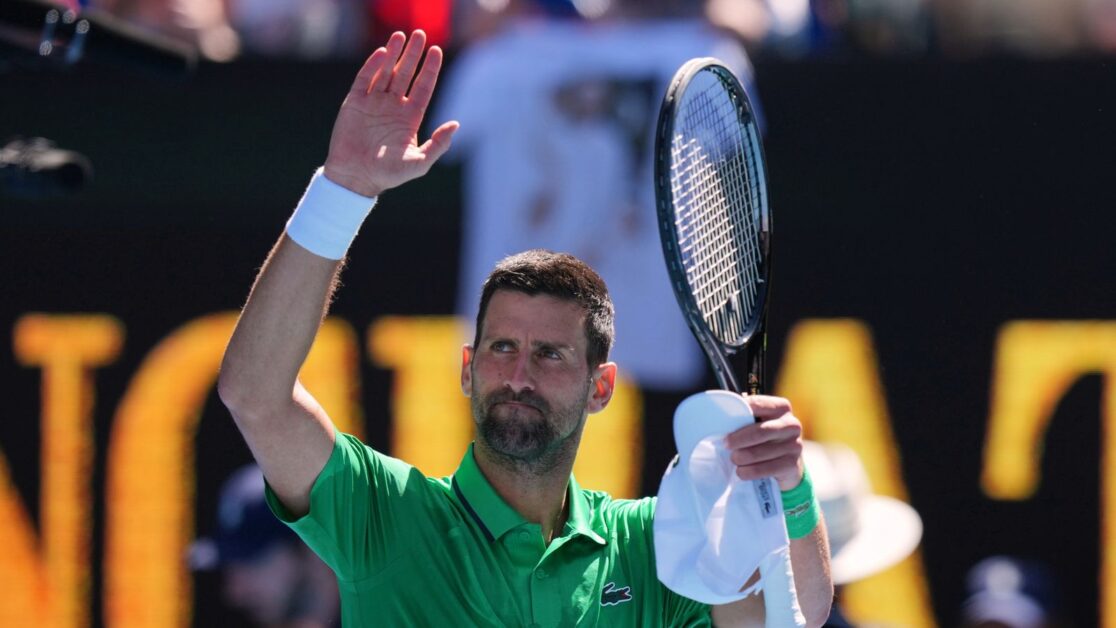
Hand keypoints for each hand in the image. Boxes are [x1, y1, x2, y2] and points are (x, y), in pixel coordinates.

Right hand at [323, 30, 459, 196]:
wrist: (355, 177)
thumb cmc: (388, 174)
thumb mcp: (419, 163)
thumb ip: (438, 144)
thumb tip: (456, 124)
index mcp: (410, 117)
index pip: (423, 87)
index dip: (430, 69)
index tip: (436, 50)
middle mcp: (393, 106)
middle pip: (406, 74)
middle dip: (414, 54)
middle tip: (421, 34)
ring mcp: (373, 102)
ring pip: (386, 71)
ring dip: (394, 53)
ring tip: (401, 35)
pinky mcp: (354, 103)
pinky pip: (365, 79)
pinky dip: (373, 65)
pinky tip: (383, 53)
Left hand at [724, 395, 803, 490]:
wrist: (789, 461)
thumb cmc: (767, 437)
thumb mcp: (760, 421)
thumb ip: (746, 415)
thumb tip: (720, 416)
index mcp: (781, 407)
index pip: (757, 404)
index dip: (738, 412)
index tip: (723, 421)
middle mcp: (791, 424)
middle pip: (758, 432)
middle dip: (737, 440)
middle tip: (725, 444)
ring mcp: (794, 445)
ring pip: (758, 453)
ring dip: (740, 458)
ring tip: (734, 459)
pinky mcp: (792, 464)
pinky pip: (763, 470)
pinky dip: (747, 471)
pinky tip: (741, 471)